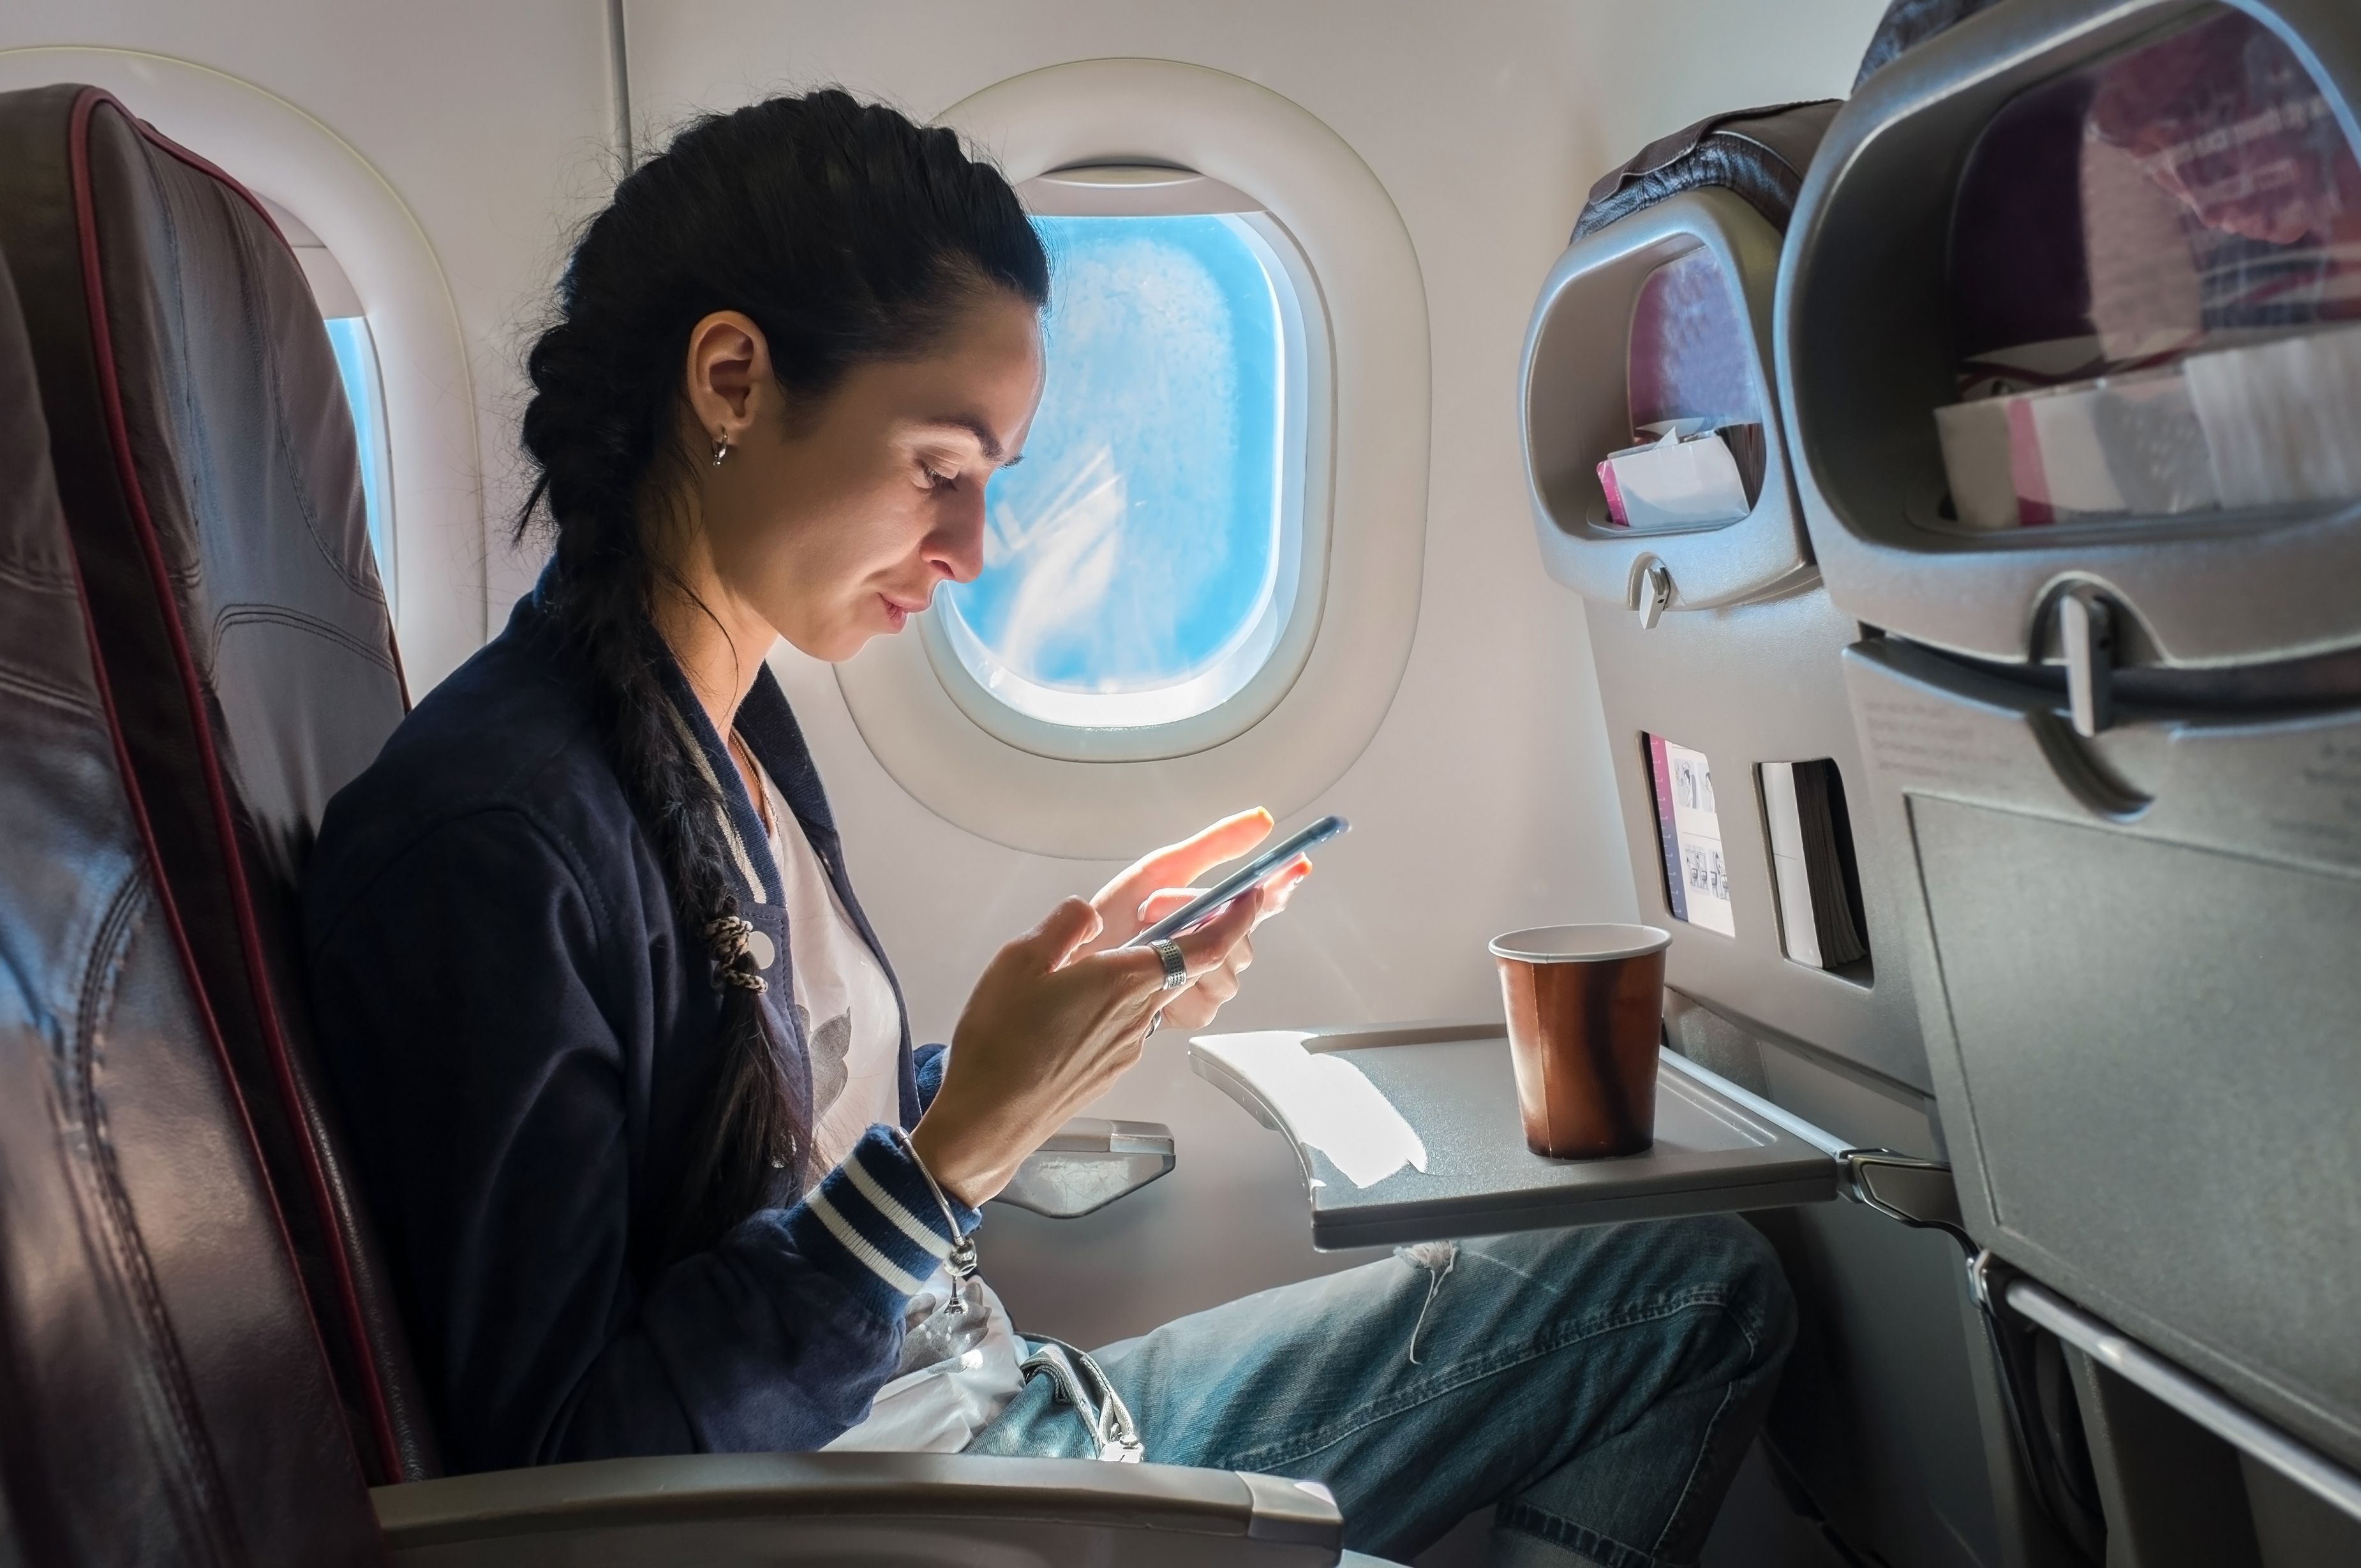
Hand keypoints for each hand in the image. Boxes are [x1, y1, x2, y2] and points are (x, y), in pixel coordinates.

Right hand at [910, 888, 1263, 1206]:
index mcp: (1124, 980)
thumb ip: (1063, 926)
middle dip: (1184, 938)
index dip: (1236, 919)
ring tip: (1091, 967)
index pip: (1204, 946)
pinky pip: (1128, 1024)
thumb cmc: (1001, 1043)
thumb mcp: (1019, 960)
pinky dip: (1118, 1004)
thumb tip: (1086, 913)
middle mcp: (1138, 1015)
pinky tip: (1072, 1008)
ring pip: (1152, 996)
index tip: (1251, 897)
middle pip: (1184, 969)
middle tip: (1159, 914)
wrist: (990, 1118)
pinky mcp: (1112, 1068)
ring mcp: (1129, 1047)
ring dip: (1142, 973)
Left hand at [1084, 809, 1311, 1031]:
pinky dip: (1177, 985)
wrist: (1067, 969)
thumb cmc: (1110, 921)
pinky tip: (1152, 978)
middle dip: (1204, 917)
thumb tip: (1262, 819)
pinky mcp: (1190, 1011)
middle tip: (1157, 902)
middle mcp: (1216, 946)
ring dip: (1185, 950)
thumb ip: (1214, 846)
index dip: (1285, 884)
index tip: (1299, 865)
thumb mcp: (1160, 871)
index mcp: (1213, 910)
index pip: (1264, 899)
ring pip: (1227, 969)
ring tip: (1142, 939)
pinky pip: (1205, 1000)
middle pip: (1244, 938)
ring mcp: (1206, 981)